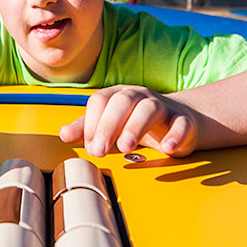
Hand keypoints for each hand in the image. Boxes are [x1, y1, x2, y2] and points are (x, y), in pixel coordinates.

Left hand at [59, 85, 197, 157]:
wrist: (178, 123)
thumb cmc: (135, 123)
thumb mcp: (109, 126)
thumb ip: (86, 129)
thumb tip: (63, 134)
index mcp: (118, 95)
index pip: (100, 101)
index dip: (92, 122)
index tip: (89, 145)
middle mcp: (139, 96)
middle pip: (122, 102)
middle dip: (108, 126)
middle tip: (100, 151)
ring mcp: (162, 107)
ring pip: (149, 109)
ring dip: (135, 127)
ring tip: (126, 146)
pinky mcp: (183, 121)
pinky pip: (181, 124)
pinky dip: (175, 135)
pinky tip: (166, 148)